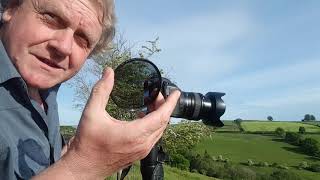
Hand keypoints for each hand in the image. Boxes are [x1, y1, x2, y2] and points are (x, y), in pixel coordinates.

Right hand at [62, 67, 179, 178]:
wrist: (84, 167)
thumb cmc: (88, 142)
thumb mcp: (92, 113)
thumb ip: (102, 90)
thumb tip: (109, 72)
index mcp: (135, 134)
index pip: (161, 116)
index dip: (170, 103)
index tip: (176, 93)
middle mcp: (143, 144)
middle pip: (162, 122)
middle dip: (163, 106)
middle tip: (156, 93)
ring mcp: (142, 150)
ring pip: (159, 130)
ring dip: (159, 115)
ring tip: (151, 103)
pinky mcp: (139, 154)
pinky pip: (153, 137)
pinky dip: (153, 125)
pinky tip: (142, 117)